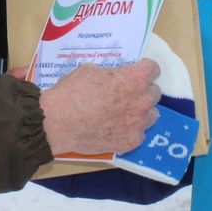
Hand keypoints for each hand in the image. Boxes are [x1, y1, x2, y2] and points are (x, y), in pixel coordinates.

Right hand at [39, 59, 159, 156]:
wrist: (57, 122)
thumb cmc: (71, 92)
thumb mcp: (89, 70)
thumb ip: (109, 74)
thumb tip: (111, 79)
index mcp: (134, 79)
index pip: (153, 69)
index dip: (143, 69)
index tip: (135, 72)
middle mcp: (142, 101)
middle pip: (155, 92)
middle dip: (142, 91)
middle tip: (125, 93)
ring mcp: (138, 124)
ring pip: (151, 115)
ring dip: (140, 111)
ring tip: (123, 113)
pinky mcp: (130, 142)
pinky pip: (138, 133)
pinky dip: (129, 130)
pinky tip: (115, 129)